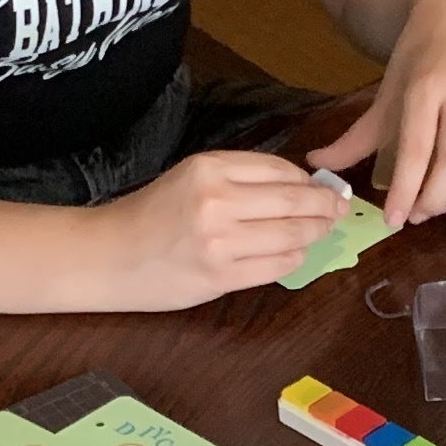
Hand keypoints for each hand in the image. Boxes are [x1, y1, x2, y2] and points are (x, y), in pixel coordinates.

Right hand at [104, 151, 346, 303]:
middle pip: (294, 201)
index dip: (308, 180)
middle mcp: (217, 201)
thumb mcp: (190, 178)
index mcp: (209, 168)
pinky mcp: (220, 277)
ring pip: (292, 234)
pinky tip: (295, 254)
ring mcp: (220, 242)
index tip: (321, 187)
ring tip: (323, 231)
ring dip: (316, 234)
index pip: (279, 169)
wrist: (108, 255)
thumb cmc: (150, 215)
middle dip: (324, 206)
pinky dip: (294, 259)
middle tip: (338, 210)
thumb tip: (299, 185)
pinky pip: (277, 266)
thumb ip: (239, 178)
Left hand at [310, 0, 445, 227]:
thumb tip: (317, 165)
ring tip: (435, 204)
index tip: (394, 219)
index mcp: (427, 86)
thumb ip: (357, 136)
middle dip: (433, 199)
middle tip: (415, 215)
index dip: (406, 189)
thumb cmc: (421, 54)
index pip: (417, 148)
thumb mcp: (387, 91)